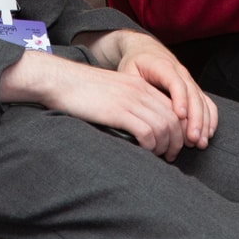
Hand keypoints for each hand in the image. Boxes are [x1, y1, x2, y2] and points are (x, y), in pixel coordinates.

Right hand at [0, 48, 192, 159]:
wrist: (60, 80)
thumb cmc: (82, 91)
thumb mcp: (113, 91)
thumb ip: (129, 103)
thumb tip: (140, 126)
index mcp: (140, 85)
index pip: (173, 107)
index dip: (178, 128)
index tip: (173, 143)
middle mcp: (140, 90)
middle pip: (174, 119)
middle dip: (177, 141)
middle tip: (170, 156)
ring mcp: (131, 100)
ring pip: (164, 127)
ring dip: (165, 146)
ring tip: (159, 157)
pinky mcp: (119, 112)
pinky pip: (147, 131)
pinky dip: (151, 145)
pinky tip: (145, 151)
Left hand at [105, 32, 218, 151]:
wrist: (146, 50)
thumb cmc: (135, 63)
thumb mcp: (128, 70)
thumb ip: (132, 88)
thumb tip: (132, 111)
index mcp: (163, 66)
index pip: (175, 82)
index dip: (180, 99)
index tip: (180, 116)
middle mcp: (180, 73)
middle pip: (193, 95)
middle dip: (195, 119)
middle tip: (193, 139)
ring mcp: (189, 81)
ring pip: (201, 101)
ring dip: (203, 122)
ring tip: (200, 143)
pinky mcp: (193, 89)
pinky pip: (206, 103)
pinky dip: (209, 118)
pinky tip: (207, 134)